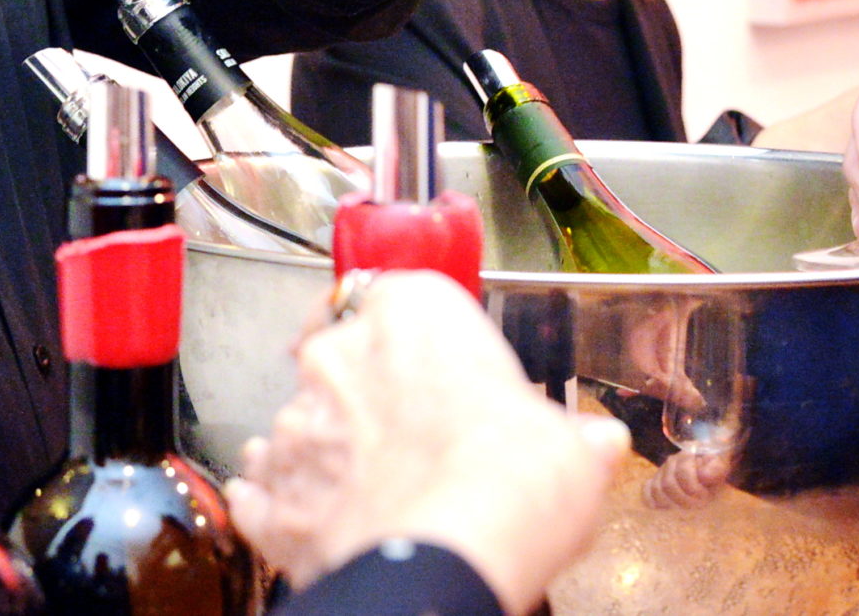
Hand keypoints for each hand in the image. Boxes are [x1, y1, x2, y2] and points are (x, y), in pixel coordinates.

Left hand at [224, 272, 627, 615]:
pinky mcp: (269, 493)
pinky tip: (323, 519)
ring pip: (304, 423)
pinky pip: (265, 489)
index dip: (420, 334)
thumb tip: (593, 444)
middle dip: (373, 394)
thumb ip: (571, 435)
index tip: (440, 364)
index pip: (400, 293)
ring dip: (332, 450)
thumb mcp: (572, 447)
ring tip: (381, 494)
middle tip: (418, 440)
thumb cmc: (510, 487)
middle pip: (346, 356)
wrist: (446, 563)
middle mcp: (340, 354)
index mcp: (412, 315)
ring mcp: (295, 423)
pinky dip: (286, 502)